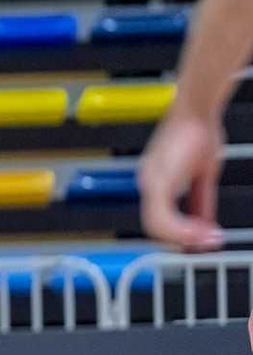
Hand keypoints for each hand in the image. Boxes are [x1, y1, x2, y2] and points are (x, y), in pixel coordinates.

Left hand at [138, 111, 225, 251]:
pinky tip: (199, 232)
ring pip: (156, 225)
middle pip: (155, 227)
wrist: (196, 109)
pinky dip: (182, 229)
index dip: (179, 235)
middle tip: (206, 245)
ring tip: (206, 240)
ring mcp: (151, 182)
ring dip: (183, 237)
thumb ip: (201, 200)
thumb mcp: (204, 174)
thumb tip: (206, 223)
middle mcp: (148, 183)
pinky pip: (162, 215)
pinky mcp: (157, 180)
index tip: (200, 243)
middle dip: (181, 241)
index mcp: (156, 182)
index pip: (159, 220)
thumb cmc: (199, 133)